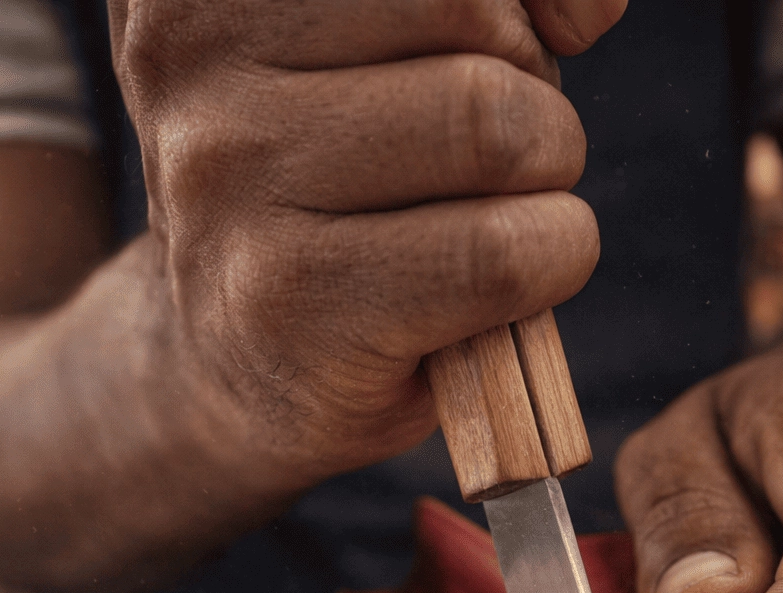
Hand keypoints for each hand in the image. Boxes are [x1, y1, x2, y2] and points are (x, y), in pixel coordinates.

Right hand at [108, 0, 624, 498]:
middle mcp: (193, 61)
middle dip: (528, 89)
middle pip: (473, 13)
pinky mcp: (292, 306)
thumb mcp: (383, 54)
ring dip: (543, 180)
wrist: (237, 366)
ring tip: (484, 217)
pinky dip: (546, 263)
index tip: (519, 43)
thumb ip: (487, 0)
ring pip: (497, 124)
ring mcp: (233, 184)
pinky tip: (495, 288)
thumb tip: (589, 5)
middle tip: (483, 159)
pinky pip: (502, 252)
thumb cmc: (338, 194)